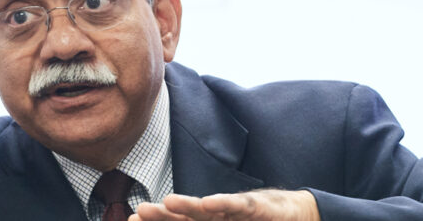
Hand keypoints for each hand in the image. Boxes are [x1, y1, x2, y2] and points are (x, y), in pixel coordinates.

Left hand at [130, 189, 318, 220]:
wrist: (292, 213)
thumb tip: (172, 214)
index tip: (130, 219)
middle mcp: (216, 216)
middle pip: (184, 216)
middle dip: (161, 215)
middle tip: (139, 212)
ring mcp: (234, 211)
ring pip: (206, 210)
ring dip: (187, 206)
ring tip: (167, 203)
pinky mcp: (255, 207)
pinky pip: (238, 205)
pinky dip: (223, 203)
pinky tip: (209, 202)